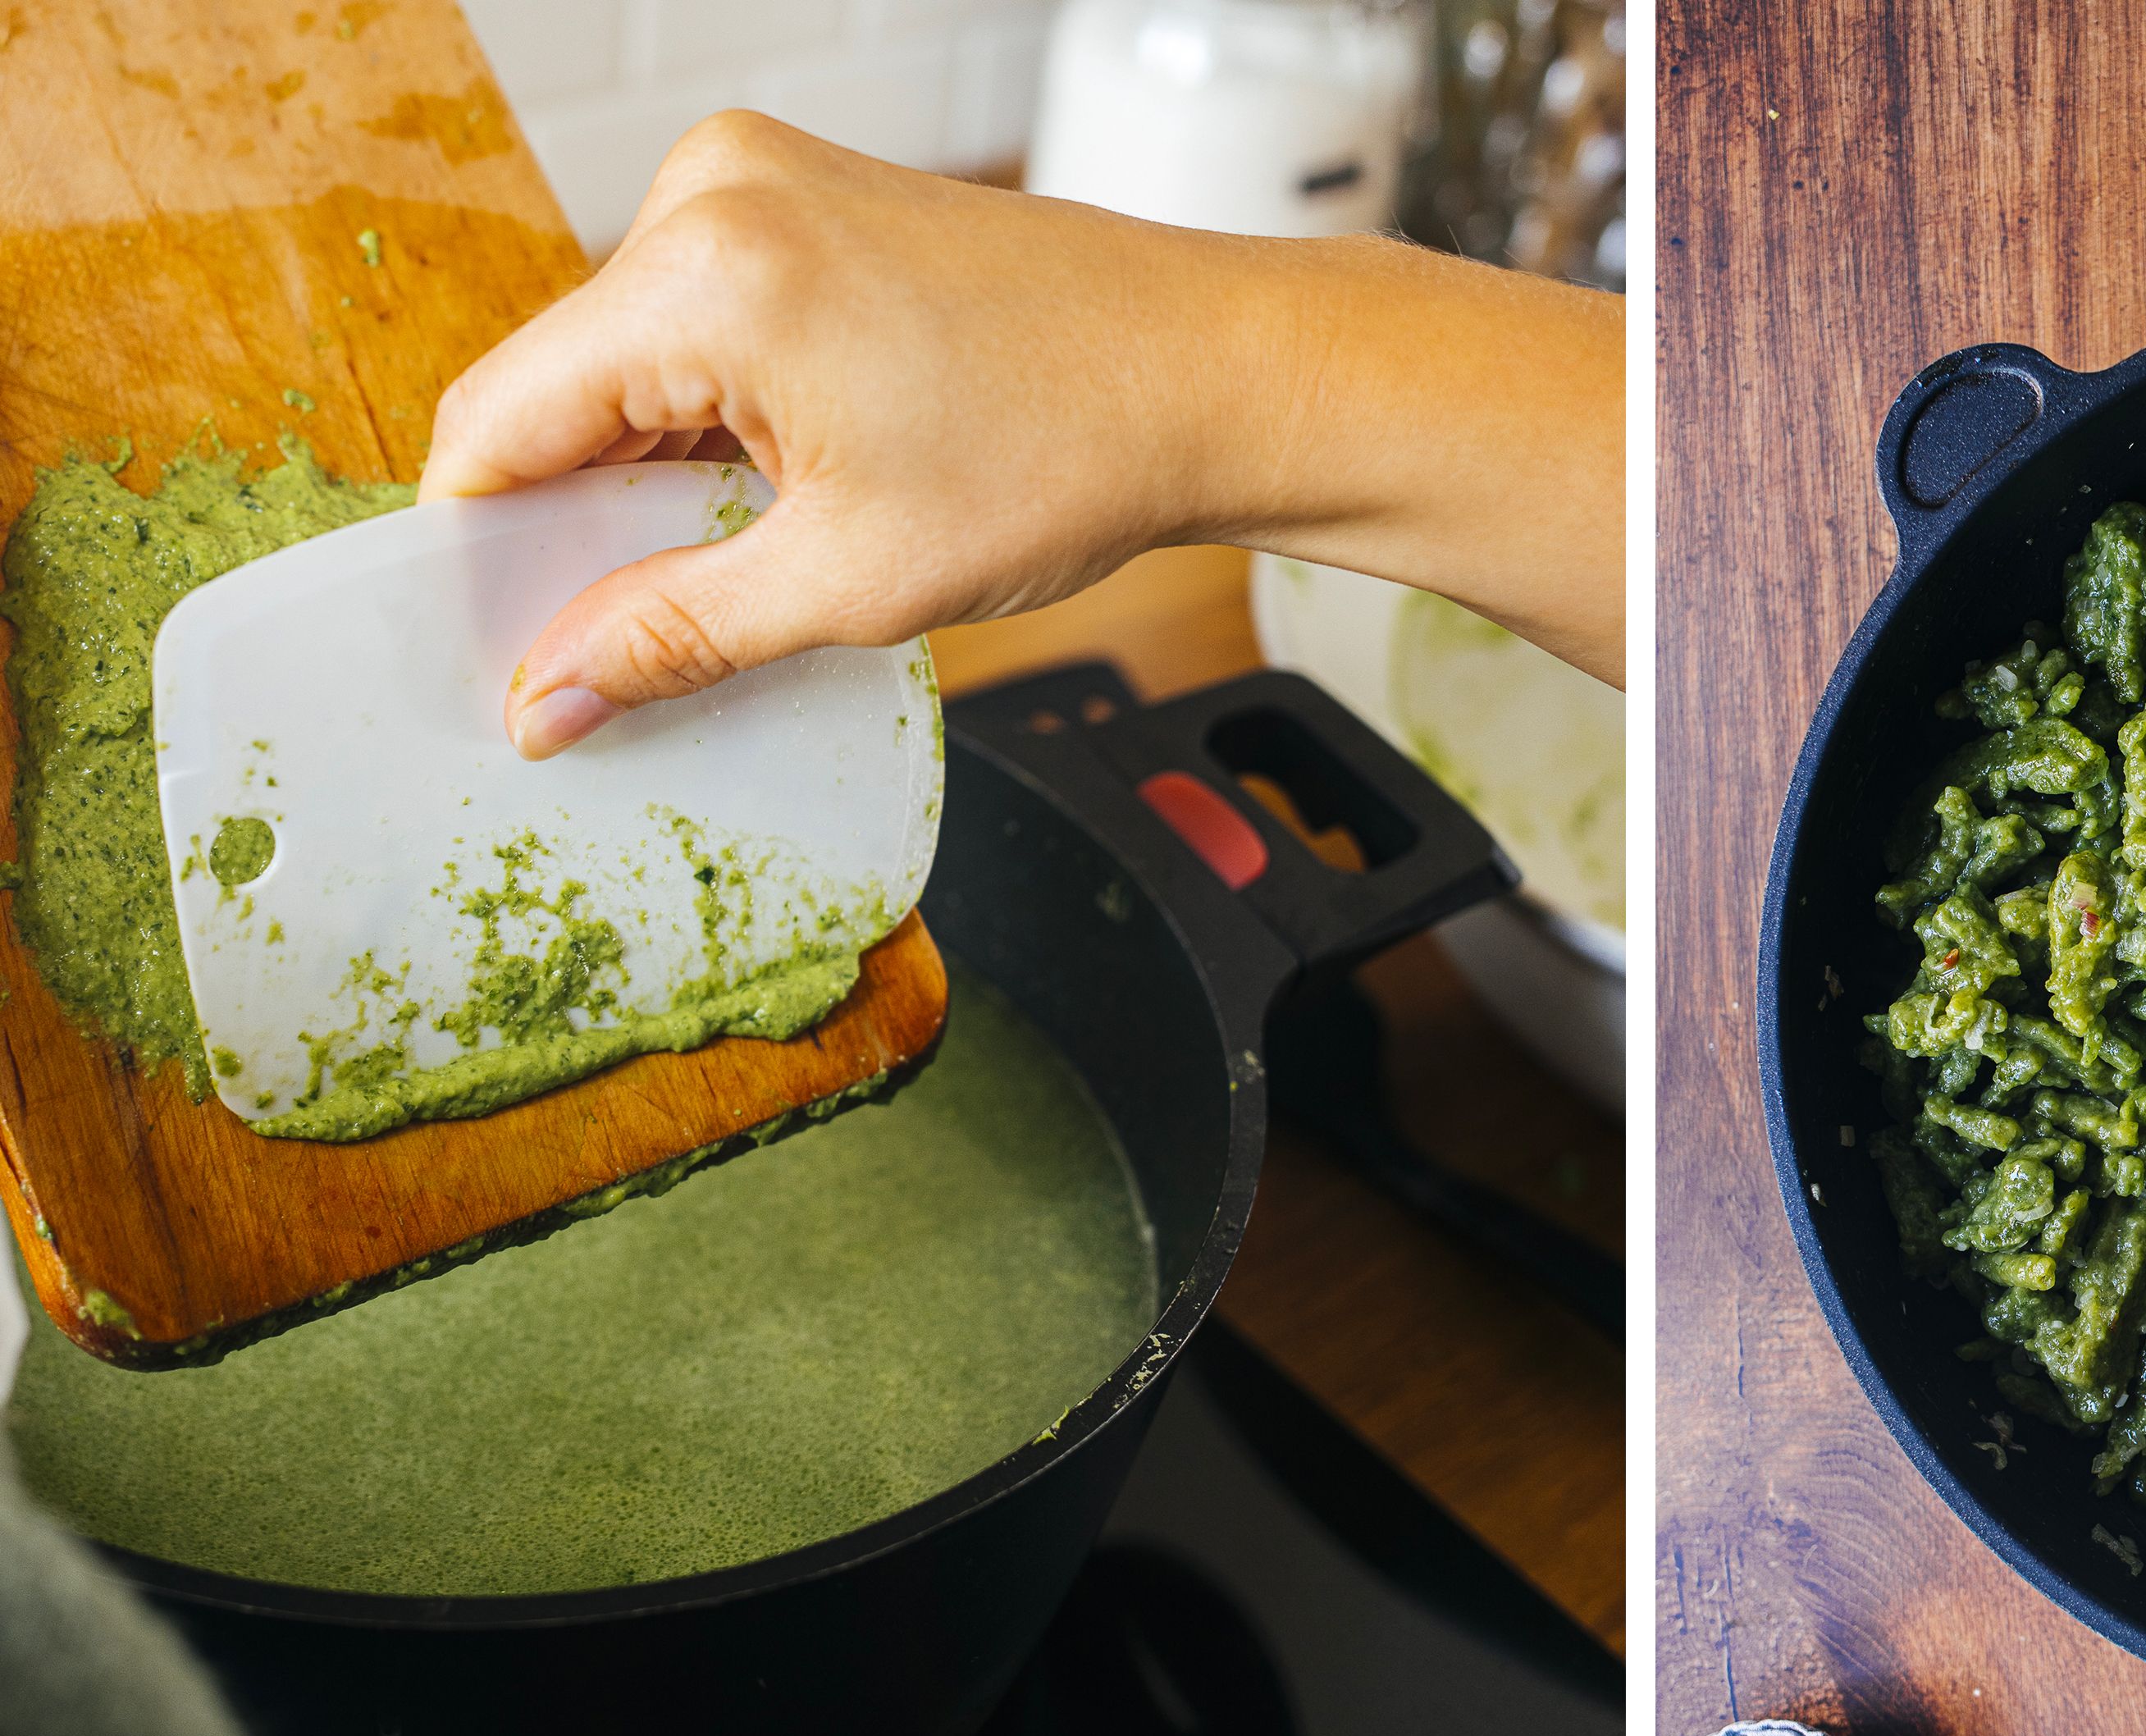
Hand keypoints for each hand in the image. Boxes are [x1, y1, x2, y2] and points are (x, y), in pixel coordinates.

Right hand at [423, 113, 1623, 756]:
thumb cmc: (1070, 456)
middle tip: (630, 635)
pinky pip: (696, 316)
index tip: (501, 649)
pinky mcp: (799, 190)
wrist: (1215, 373)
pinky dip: (711, 408)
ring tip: (753, 551)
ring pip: (627, 355)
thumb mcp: (852, 580)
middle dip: (580, 513)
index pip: (499, 418)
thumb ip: (674, 636)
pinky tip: (785, 482)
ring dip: (654, 464)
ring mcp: (756, 175)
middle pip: (560, 383)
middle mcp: (711, 190)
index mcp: (706, 272)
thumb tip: (546, 703)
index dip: (483, 550)